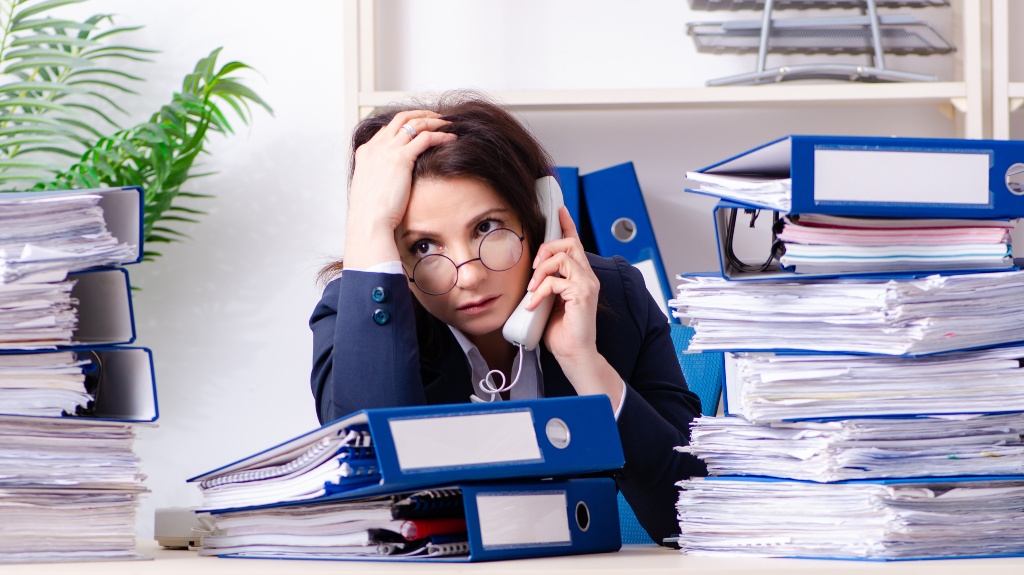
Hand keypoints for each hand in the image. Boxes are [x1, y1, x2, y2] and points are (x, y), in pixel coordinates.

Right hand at [344, 111, 455, 268]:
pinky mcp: (401, 158)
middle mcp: (376, 147)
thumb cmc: (371, 214)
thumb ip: (380, 179)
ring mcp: (387, 150)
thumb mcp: (371, 190)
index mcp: (366, 153)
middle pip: (400, 118)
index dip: (404, 124)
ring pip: (414, 124)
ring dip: (433, 121)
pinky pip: (425, 138)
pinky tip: (451, 138)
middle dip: (420, 114)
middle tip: (436, 117)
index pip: (387, 129)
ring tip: (448, 124)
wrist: (369, 222)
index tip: (419, 127)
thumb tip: (391, 183)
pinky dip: (440, 135)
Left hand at [526, 206, 599, 360]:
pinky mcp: (583, 293)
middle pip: (569, 243)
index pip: (575, 243)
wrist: (573, 354)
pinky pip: (556, 280)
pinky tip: (533, 304)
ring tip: (532, 289)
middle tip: (533, 269)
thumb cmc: (561, 332)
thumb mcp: (548, 301)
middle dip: (546, 249)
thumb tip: (531, 274)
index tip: (558, 209)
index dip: (566, 224)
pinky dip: (540, 291)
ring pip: (562, 257)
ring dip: (541, 271)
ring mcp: (588, 284)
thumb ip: (546, 284)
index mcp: (580, 276)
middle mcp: (587, 276)